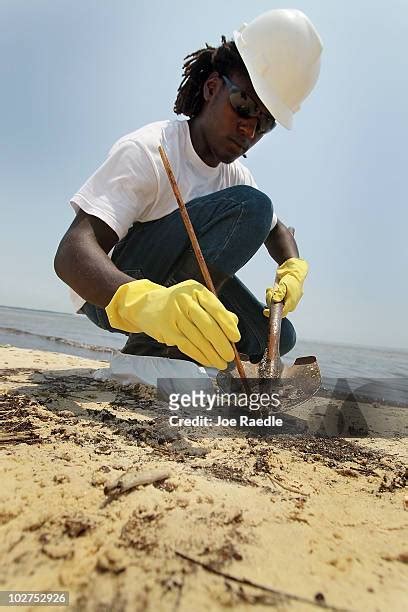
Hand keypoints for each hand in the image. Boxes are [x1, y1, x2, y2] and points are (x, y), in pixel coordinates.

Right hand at [105, 279, 239, 368]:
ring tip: (221, 363)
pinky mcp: (167, 329)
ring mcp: (174, 315)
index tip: (236, 338)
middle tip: (230, 356)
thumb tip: (234, 323)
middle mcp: (185, 300)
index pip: (216, 308)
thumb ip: (215, 309)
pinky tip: (208, 361)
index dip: (227, 325)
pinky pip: (187, 345)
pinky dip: (199, 356)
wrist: (146, 305)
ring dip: (211, 353)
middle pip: (207, 325)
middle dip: (221, 343)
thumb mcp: (196, 299)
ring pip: (197, 338)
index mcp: (196, 290)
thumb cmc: (177, 303)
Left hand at [264, 258, 308, 317]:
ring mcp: (287, 300)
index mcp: (292, 302)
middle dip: (270, 301)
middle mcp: (290, 303)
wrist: (294, 270)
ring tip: (270, 289)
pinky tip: (271, 289)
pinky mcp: (283, 296)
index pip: (282, 313)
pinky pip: (275, 300)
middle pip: (277, 308)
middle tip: (270, 292)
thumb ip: (280, 294)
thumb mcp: (284, 285)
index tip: (265, 311)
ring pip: (275, 304)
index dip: (273, 313)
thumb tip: (275, 300)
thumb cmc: (291, 278)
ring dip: (270, 297)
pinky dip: (271, 295)